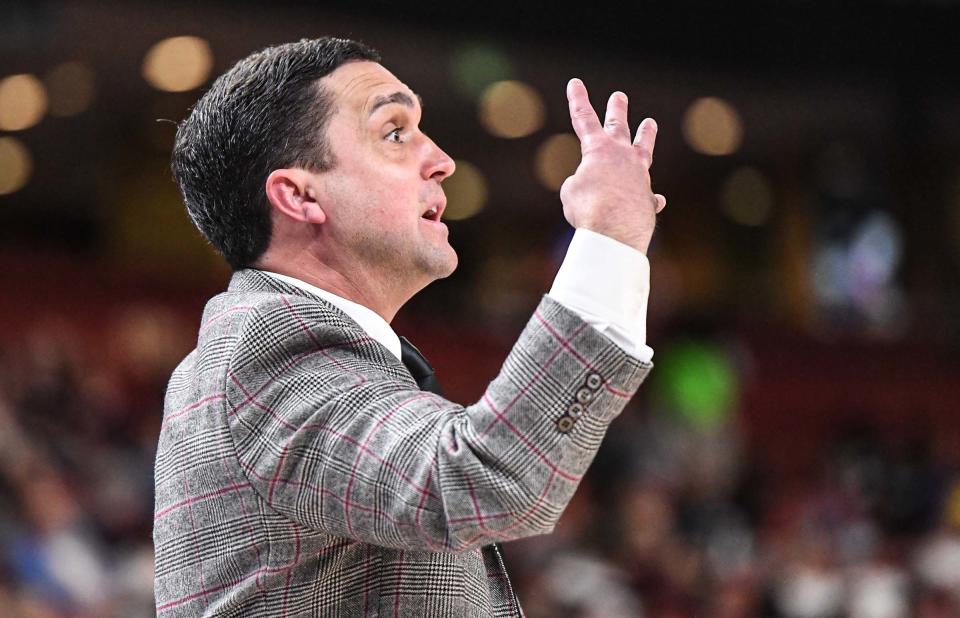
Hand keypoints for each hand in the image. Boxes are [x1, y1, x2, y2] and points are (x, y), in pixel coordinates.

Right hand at [560, 78, 665, 253]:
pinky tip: (656, 200)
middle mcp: (623, 156)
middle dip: (617, 110)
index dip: (578, 100)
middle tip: (619, 96)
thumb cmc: (588, 208)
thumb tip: (603, 189)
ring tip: (650, 123)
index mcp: (598, 149)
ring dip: (646, 135)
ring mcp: (639, 175)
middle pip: (619, 127)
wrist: (616, 232)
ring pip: (644, 150)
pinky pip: (650, 196)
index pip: (584, 119)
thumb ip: (582, 183)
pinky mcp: (648, 198)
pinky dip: (649, 198)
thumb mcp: (571, 192)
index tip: (575, 82)